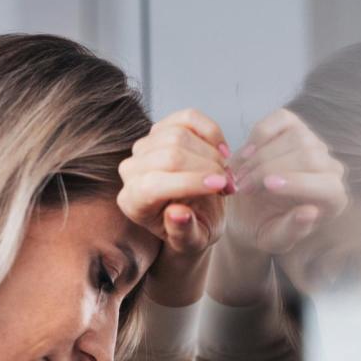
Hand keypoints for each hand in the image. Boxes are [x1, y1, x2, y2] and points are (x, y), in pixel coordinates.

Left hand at [118, 108, 232, 257]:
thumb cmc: (191, 229)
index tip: (223, 187)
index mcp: (132, 202)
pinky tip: (223, 152)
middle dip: (207, 168)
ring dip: (212, 154)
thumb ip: (183, 232)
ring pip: (179, 135)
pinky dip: (212, 132)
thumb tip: (178, 213)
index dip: (190, 182)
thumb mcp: (191, 242)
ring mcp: (145, 146)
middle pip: (169, 156)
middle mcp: (131, 171)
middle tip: (230, 186)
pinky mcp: (162, 128)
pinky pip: (188, 118)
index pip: (154, 185)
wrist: (194, 213)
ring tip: (226, 176)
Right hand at [226, 108, 347, 253]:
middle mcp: (330, 169)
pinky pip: (282, 119)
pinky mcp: (294, 126)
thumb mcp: (273, 240)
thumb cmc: (264, 228)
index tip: (267, 185)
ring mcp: (314, 144)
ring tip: (241, 176)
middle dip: (270, 169)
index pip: (328, 186)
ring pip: (296, 137)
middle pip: (309, 157)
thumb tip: (309, 211)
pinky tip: (246, 154)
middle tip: (243, 187)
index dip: (299, 183)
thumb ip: (292, 231)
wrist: (247, 212)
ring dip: (261, 155)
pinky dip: (260, 133)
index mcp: (332, 201)